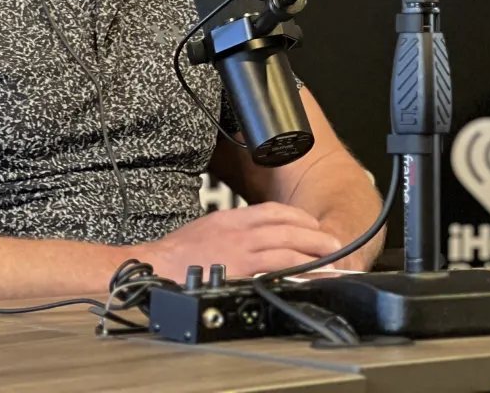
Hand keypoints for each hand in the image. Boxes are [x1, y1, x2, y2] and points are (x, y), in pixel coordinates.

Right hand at [136, 202, 344, 280]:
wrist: (155, 265)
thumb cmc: (178, 251)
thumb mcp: (211, 226)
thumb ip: (236, 227)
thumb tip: (258, 233)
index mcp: (234, 217)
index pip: (276, 211)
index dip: (300, 217)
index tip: (313, 225)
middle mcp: (241, 231)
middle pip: (289, 228)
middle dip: (315, 235)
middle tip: (334, 243)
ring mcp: (241, 251)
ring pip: (287, 248)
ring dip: (312, 254)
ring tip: (330, 262)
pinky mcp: (239, 272)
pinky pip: (274, 270)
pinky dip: (294, 272)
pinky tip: (306, 277)